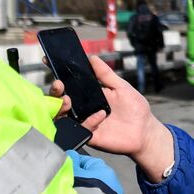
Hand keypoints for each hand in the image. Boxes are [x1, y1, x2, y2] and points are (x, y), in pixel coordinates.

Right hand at [53, 55, 174, 177]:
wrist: (145, 131)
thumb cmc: (135, 108)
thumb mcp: (121, 87)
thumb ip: (106, 74)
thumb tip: (92, 58)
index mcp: (88, 94)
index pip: (69, 83)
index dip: (57, 72)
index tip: (48, 61)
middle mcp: (82, 108)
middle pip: (59, 99)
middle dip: (54, 90)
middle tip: (58, 84)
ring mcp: (84, 122)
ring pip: (62, 116)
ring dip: (61, 106)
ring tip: (67, 99)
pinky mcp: (89, 136)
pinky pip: (81, 128)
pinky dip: (89, 120)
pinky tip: (101, 116)